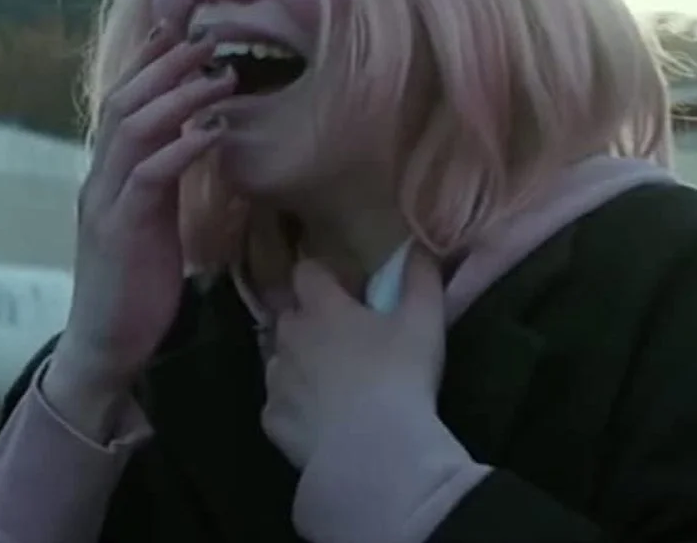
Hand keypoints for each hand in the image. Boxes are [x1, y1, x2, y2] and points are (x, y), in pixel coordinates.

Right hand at [46, 21, 234, 432]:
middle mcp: (99, 179)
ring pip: (133, 131)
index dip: (147, 63)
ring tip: (219, 76)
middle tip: (205, 38)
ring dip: (178, 98)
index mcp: (107, 175)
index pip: (121, 102)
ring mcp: (105, 202)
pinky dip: (180, 148)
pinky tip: (212, 131)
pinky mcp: (120, 230)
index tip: (178, 29)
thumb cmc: (134, 285)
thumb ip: (162, 180)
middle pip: (123, 103)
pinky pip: (149, 176)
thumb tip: (192, 139)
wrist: (104, 343)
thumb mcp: (151, 220)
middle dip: (164, 66)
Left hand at [261, 248, 445, 468]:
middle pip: (289, 316)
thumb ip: (421, 278)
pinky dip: (294, 409)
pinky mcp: (272, 419)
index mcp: (322, 308)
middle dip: (308, 321)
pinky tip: (318, 422)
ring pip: (279, 360)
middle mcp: (289, 337)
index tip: (344, 288)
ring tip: (330, 384)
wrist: (372, 451)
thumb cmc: (400, 377)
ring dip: (298, 364)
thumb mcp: (424, 322)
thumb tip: (419, 245)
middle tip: (342, 339)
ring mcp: (276, 379)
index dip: (322, 275)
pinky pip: (278, 406)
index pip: (306, 271)